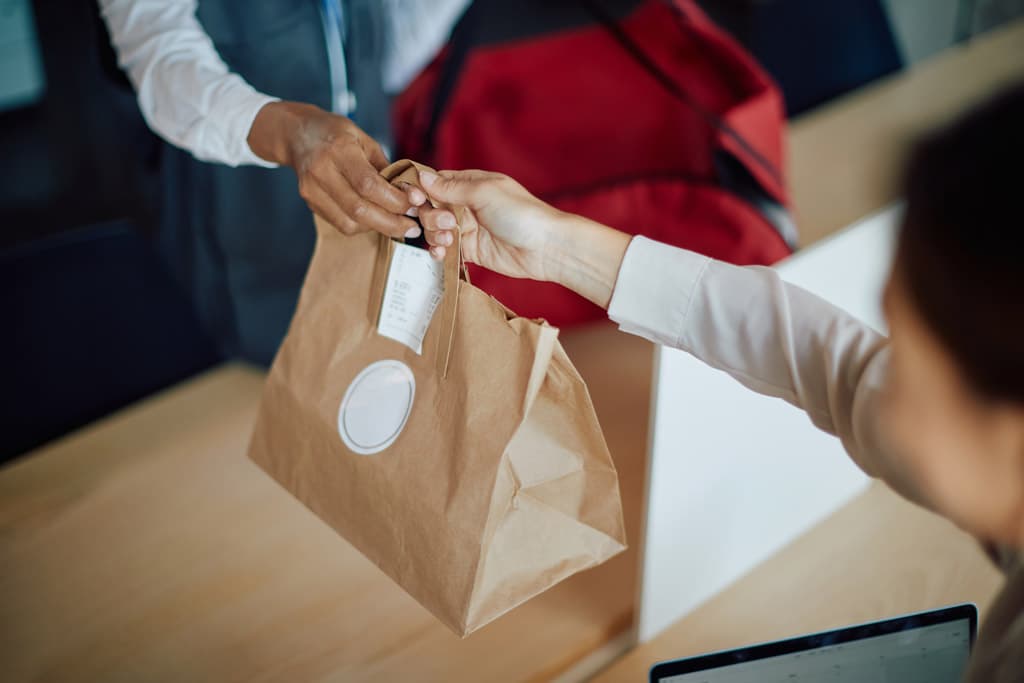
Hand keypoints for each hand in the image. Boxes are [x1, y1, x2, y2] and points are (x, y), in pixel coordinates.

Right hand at [248, 101, 423, 238]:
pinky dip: (363, 226)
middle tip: (413, 226)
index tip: (416, 205)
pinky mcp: (310, 202)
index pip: (369, 184)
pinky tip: (376, 219)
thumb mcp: (365, 140)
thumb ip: (386, 168)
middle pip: (359, 210)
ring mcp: (312, 189)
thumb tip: (412, 195)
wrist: (298, 134)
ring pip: (350, 222)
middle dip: (391, 223)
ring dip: (379, 227)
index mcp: (339, 150)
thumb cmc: (336, 134)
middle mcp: (322, 171)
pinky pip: (341, 224)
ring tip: (398, 223)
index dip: (395, 200)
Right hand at [418, 170, 631, 307]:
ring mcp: (468, 228)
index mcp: (471, 184)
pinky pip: (445, 248)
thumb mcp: (484, 193)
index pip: (436, 182)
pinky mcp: (470, 250)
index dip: (421, 190)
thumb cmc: (522, 214)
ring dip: (434, 234)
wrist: (545, 248)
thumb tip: (423, 178)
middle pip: (431, 207)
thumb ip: (452, 188)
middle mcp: (466, 204)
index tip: (416, 199)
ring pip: (435, 229)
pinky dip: (439, 250)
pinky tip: (443, 253)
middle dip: (431, 216)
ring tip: (449, 239)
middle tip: (447, 223)